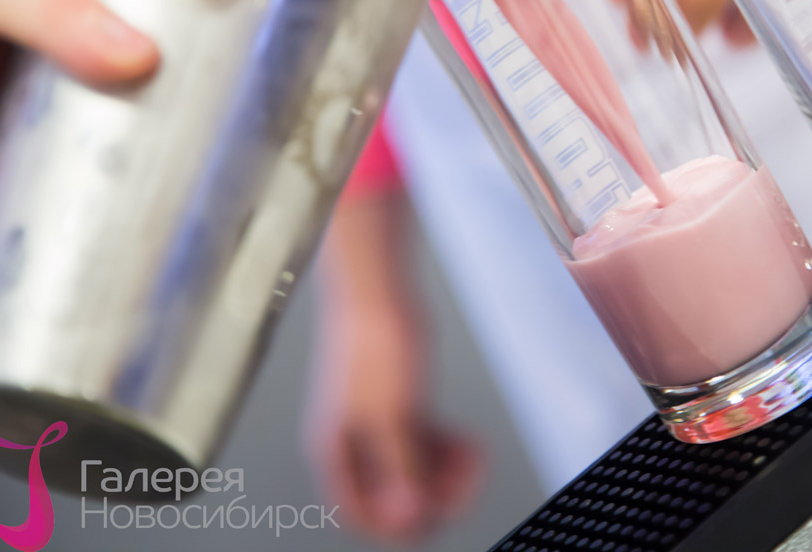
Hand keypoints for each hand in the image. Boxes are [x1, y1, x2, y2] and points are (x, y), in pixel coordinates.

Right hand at [305, 194, 481, 541]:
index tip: (439, 509)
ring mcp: (375, 427)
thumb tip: (410, 518)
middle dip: (435, 493)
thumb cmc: (376, 340)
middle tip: (469, 475)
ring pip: (413, 473)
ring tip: (473, 454)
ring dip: (446, 472)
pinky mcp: (395, 408)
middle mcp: (352, 445)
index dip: (402, 524)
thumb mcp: (394, 413)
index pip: (363, 516)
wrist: (378, 287)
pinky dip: (446, 449)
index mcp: (337, 452)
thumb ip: (401, 468)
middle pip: (394, 499)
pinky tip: (468, 441)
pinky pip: (422, 446)